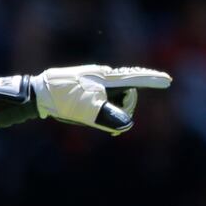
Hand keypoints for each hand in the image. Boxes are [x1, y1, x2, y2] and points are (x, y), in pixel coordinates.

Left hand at [0, 64, 171, 133]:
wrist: (37, 92)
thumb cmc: (63, 99)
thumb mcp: (87, 110)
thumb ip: (109, 117)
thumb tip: (127, 125)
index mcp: (106, 78)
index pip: (136, 79)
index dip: (152, 80)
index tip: (168, 80)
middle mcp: (101, 76)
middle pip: (125, 94)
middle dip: (123, 111)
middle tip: (113, 130)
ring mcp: (91, 80)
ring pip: (111, 98)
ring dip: (108, 112)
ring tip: (89, 119)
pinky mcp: (82, 86)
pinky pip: (99, 99)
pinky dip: (100, 110)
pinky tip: (84, 114)